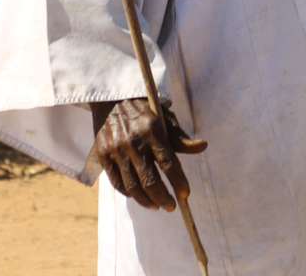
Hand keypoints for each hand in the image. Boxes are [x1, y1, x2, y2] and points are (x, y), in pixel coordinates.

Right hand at [90, 97, 206, 210]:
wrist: (110, 98)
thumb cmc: (143, 109)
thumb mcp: (164, 117)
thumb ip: (180, 137)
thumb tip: (203, 146)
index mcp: (151, 129)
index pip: (168, 163)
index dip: (178, 182)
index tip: (185, 195)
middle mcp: (132, 141)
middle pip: (149, 180)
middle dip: (163, 198)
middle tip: (171, 207)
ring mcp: (115, 150)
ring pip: (133, 187)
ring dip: (147, 201)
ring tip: (157, 206)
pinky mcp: (102, 155)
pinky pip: (117, 183)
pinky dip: (129, 193)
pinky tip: (139, 196)